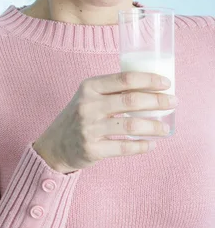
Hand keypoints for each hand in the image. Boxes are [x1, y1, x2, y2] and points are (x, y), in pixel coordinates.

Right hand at [33, 71, 174, 174]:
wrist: (54, 145)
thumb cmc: (79, 116)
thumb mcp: (88, 96)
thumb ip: (112, 91)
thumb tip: (151, 87)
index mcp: (89, 87)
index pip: (125, 79)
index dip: (149, 80)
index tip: (167, 82)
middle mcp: (87, 105)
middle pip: (131, 101)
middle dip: (158, 101)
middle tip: (173, 102)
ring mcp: (89, 128)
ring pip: (131, 126)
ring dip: (154, 126)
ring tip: (166, 128)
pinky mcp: (92, 149)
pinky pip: (123, 148)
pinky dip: (141, 146)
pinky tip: (151, 144)